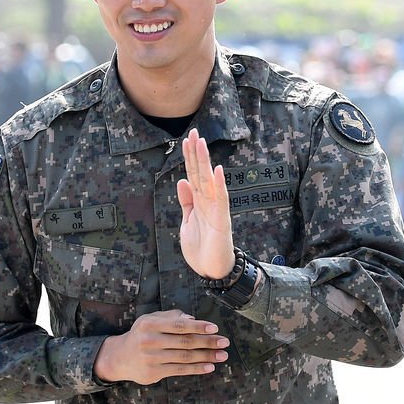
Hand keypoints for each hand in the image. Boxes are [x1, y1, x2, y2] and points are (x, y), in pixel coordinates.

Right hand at [93, 310, 229, 384]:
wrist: (120, 357)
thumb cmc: (142, 334)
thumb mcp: (151, 319)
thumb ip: (171, 316)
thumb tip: (192, 319)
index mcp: (150, 324)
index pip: (179, 325)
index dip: (198, 327)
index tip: (214, 328)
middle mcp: (150, 340)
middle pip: (185, 342)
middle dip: (208, 342)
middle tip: (225, 342)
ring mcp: (151, 358)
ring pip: (185, 357)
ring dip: (207, 356)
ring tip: (222, 355)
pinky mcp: (154, 373)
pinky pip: (180, 370)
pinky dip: (197, 369)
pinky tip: (209, 367)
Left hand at [176, 128, 234, 278]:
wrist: (212, 270)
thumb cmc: (201, 247)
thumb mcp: (187, 221)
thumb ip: (186, 202)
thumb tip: (182, 181)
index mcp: (199, 202)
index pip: (194, 175)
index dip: (190, 158)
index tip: (186, 139)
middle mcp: (208, 202)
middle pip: (201, 173)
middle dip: (196, 154)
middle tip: (193, 133)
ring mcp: (216, 210)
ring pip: (209, 182)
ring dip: (205, 163)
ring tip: (201, 144)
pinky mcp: (221, 221)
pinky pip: (221, 201)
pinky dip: (219, 185)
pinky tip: (218, 171)